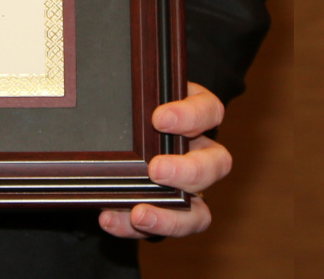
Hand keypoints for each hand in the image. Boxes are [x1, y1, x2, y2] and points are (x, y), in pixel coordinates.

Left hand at [98, 82, 230, 239]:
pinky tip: (108, 218)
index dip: (191, 116)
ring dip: (171, 217)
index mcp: (195, 116)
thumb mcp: (134, 98)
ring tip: (139, 214)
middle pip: (217, 165)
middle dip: (188, 170)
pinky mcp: (168, 215)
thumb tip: (106, 93)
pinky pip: (160, 229)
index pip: (210, 111)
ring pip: (201, 213)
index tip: (159, 118)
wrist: (109, 133)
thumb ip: (132, 100)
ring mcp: (188, 190)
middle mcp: (200, 154)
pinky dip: (131, 227)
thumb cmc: (129, 110)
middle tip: (155, 170)